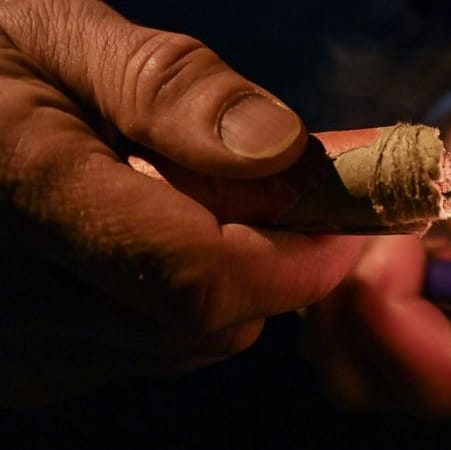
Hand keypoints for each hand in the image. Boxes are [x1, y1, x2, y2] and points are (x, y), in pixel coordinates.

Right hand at [0, 0, 362, 406]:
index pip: (199, 279)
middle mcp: (12, 306)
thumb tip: (282, 149)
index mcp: (21, 197)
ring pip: (183, 344)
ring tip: (177, 200)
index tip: (342, 217)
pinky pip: (142, 351)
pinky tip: (134, 238)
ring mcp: (17, 351)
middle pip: (208, 325)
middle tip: (266, 190)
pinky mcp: (26, 367)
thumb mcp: (56, 32)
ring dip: (216, 279)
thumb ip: (166, 87)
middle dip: (264, 262)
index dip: (295, 259)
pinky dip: (168, 301)